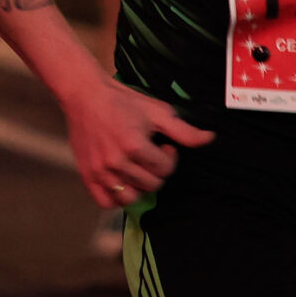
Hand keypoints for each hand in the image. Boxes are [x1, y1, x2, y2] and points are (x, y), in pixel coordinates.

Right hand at [57, 74, 214, 207]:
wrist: (85, 95)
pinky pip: (106, 201)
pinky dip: (116, 197)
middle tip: (148, 154)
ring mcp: (100, 170)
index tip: (161, 144)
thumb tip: (210, 139)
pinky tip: (121, 181)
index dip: (169, 157)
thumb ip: (183, 130)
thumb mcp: (156, 111)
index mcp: (135, 145)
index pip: (165, 169)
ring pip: (130, 198)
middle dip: (156, 171)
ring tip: (136, 170)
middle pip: (151, 185)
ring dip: (138, 186)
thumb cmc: (123, 101)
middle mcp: (116, 162)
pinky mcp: (86, 174)